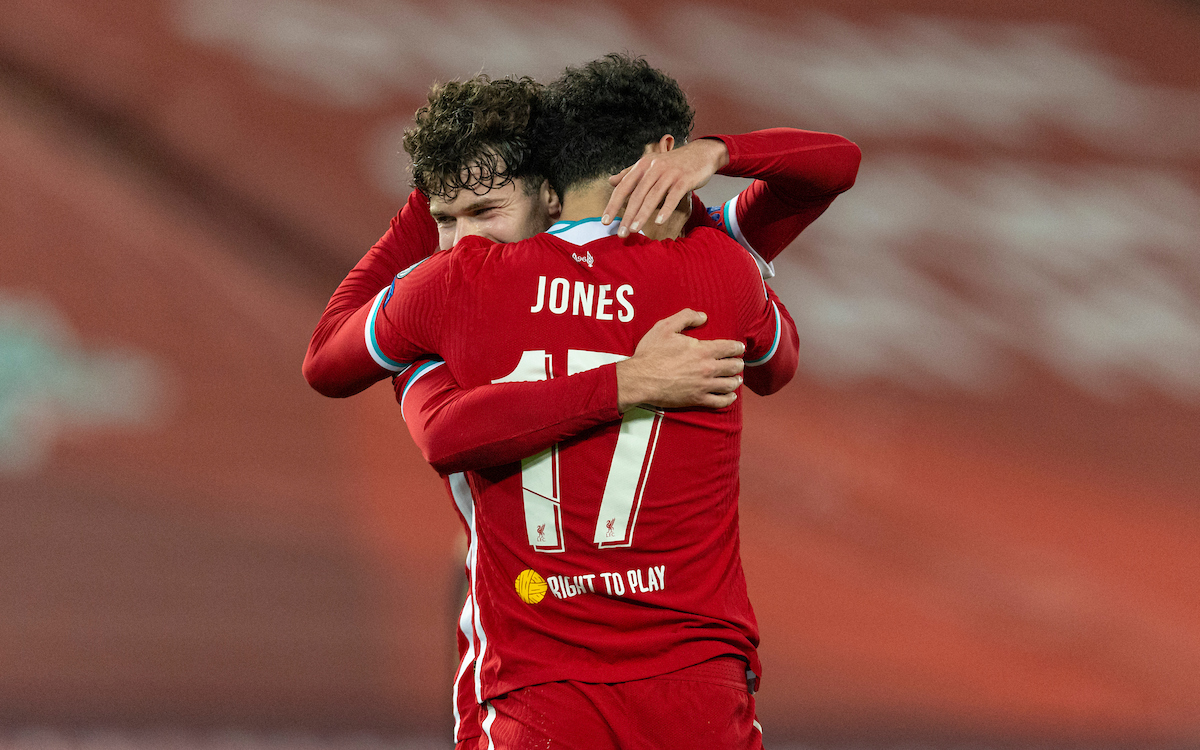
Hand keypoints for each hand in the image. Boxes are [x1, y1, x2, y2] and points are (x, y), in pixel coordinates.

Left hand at [602, 138, 729, 237]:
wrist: (701, 153)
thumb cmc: (674, 163)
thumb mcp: (650, 164)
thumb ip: (630, 173)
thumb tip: (611, 181)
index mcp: (643, 165)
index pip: (623, 186)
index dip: (613, 204)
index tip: (605, 221)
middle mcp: (654, 167)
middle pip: (637, 194)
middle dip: (627, 215)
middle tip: (621, 233)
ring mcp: (670, 173)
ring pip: (653, 196)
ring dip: (642, 215)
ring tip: (634, 230)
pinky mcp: (684, 179)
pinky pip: (672, 196)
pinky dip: (665, 209)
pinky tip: (658, 222)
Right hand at [616, 309, 744, 410]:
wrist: (640, 379)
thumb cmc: (651, 353)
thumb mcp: (665, 327)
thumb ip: (686, 317)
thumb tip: (703, 316)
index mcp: (702, 350)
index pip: (729, 348)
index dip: (737, 347)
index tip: (740, 348)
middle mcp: (708, 368)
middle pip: (733, 366)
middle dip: (738, 363)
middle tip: (738, 363)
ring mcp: (704, 386)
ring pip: (729, 384)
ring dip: (736, 380)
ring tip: (737, 379)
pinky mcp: (697, 399)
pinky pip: (720, 402)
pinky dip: (728, 399)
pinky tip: (730, 396)